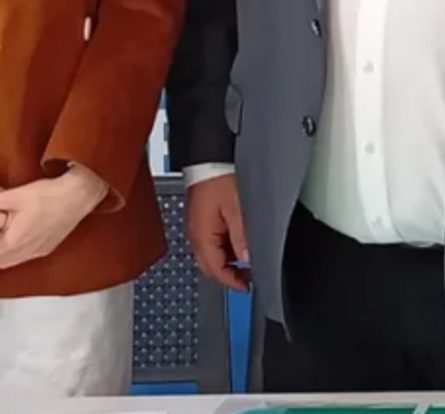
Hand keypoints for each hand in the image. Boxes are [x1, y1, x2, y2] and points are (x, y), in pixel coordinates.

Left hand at [0, 165, 108, 269]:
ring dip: (2, 250)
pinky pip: (24, 256)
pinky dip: (16, 248)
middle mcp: (24, 253)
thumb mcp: (14, 196)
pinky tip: (20, 229)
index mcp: (13, 243)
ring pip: (11, 260)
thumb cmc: (48, 195)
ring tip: (2, 229)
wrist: (79, 195)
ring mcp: (37, 252)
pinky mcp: (47, 248)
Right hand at [185, 173, 248, 291]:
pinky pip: (211, 242)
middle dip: (229, 275)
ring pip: (211, 255)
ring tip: (247, 259)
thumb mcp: (236, 208)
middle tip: (248, 277)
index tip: (247, 286)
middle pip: (210, 267)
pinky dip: (225, 248)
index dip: (232, 282)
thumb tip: (246, 258)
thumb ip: (241, 236)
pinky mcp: (201, 220)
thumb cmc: (218, 177)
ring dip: (228, 261)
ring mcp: (197, 227)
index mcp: (202, 235)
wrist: (207, 158)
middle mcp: (196, 235)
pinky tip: (238, 242)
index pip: (215, 270)